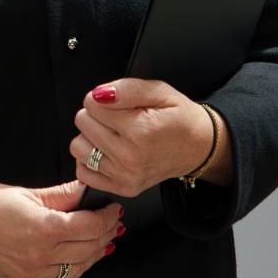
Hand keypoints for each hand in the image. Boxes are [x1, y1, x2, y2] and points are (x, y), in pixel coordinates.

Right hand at [0, 176, 122, 277]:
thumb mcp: (24, 192)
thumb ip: (61, 194)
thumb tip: (84, 189)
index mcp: (44, 229)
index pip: (91, 227)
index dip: (107, 217)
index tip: (114, 208)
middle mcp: (41, 255)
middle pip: (89, 249)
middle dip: (105, 235)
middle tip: (113, 222)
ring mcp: (31, 270)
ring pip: (77, 269)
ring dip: (94, 255)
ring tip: (103, 240)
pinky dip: (74, 267)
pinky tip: (78, 256)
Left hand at [70, 78, 224, 196]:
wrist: (200, 147)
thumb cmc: (180, 118)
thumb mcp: (160, 91)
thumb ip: (127, 89)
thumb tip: (99, 95)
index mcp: (140, 131)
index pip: (91, 104)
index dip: (104, 99)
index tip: (121, 105)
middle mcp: (130, 157)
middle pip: (83, 123)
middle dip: (97, 116)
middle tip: (120, 119)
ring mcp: (126, 176)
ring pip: (78, 147)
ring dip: (91, 138)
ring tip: (114, 135)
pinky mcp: (123, 188)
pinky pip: (83, 172)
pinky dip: (90, 160)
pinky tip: (108, 152)